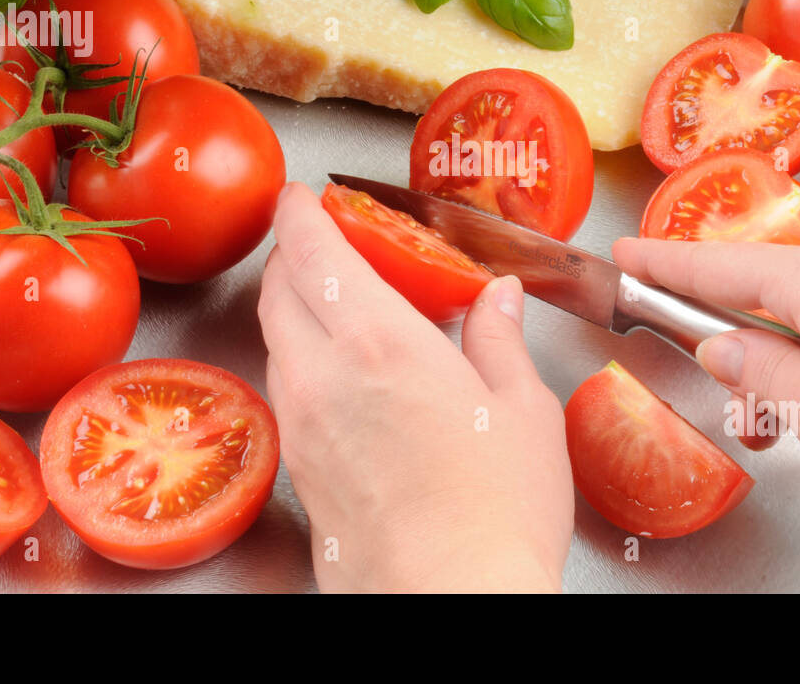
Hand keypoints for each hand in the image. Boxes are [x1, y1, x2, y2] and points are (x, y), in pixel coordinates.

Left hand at [258, 183, 572, 591]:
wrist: (451, 604)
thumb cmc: (496, 513)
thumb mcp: (522, 408)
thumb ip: (499, 339)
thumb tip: (499, 297)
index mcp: (378, 342)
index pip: (310, 251)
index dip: (299, 214)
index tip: (301, 195)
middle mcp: (322, 376)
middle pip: (277, 290)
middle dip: (291, 254)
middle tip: (322, 241)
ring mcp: (301, 426)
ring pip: (277, 341)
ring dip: (295, 308)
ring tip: (341, 306)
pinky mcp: (298, 471)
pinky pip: (287, 391)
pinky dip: (303, 360)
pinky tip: (348, 376)